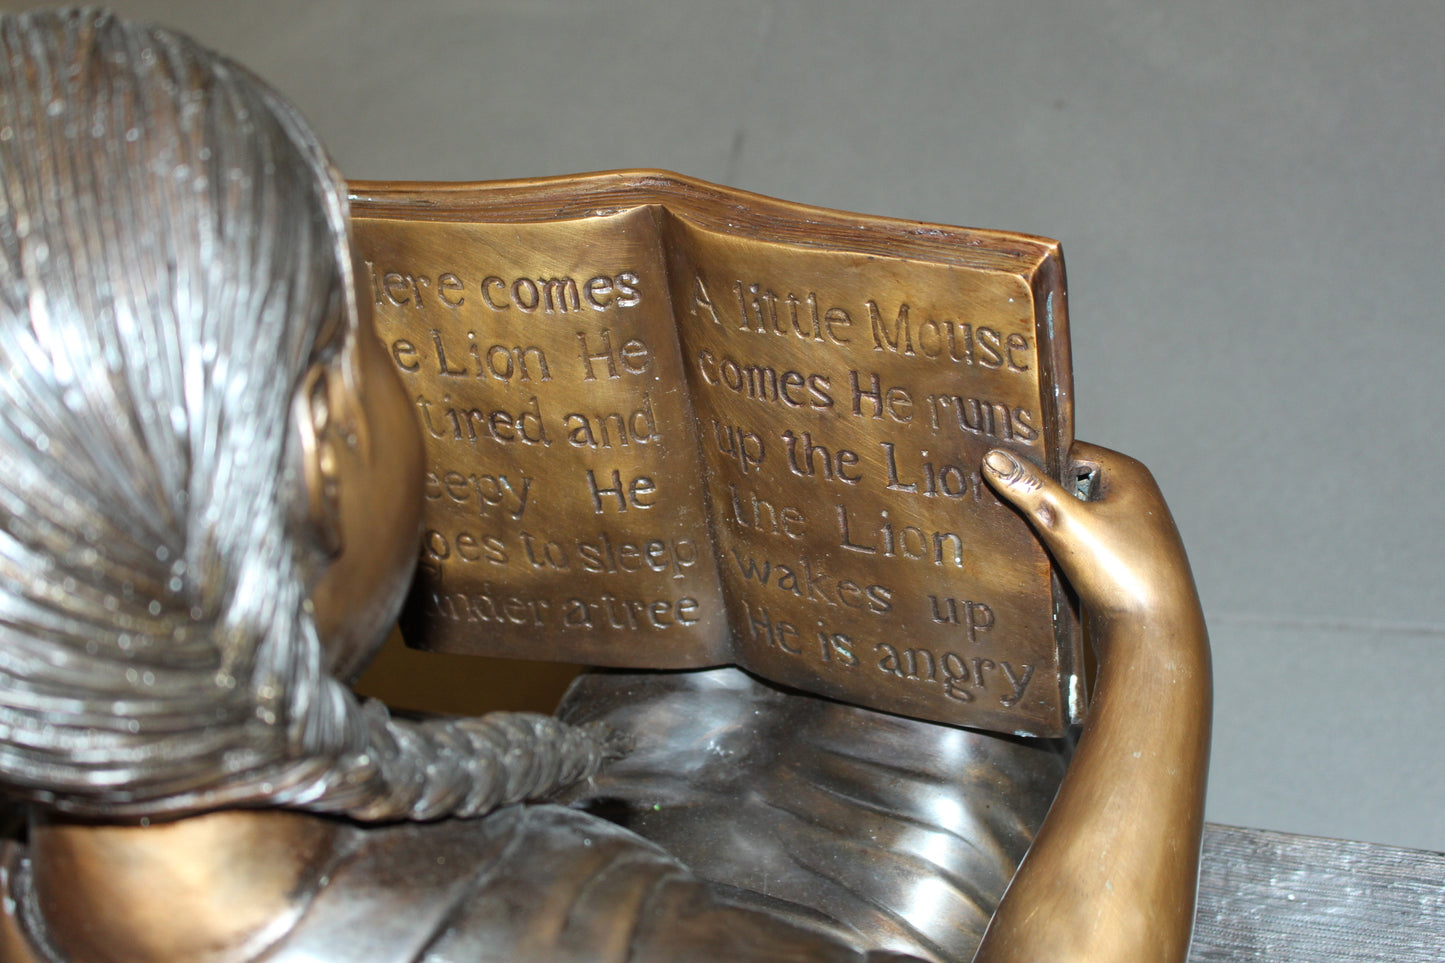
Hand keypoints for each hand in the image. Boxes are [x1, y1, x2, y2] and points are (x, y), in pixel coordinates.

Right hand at [982, 443, 1196, 622]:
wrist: (1155, 635)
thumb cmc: (1122, 573)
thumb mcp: (1066, 524)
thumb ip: (1030, 490)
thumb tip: (994, 459)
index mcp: (1128, 474)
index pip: (1068, 452)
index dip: (1035, 464)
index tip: (1001, 473)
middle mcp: (1133, 496)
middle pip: (1069, 484)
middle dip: (1039, 497)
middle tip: (1003, 506)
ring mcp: (1128, 529)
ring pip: (1073, 515)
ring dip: (1048, 526)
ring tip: (1020, 535)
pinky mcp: (1121, 558)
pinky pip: (1080, 541)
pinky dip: (1060, 547)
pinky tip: (1041, 560)